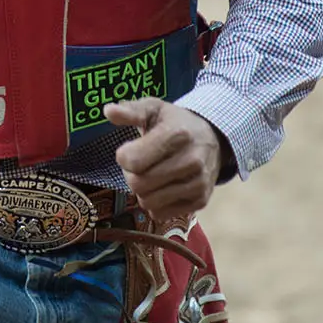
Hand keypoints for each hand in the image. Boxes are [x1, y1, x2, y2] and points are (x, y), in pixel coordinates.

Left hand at [103, 97, 226, 220]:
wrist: (213, 139)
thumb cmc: (175, 123)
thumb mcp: (154, 109)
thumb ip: (131, 110)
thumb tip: (109, 111)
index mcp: (177, 135)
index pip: (133, 161)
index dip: (124, 156)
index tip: (131, 149)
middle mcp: (192, 161)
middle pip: (138, 184)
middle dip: (131, 175)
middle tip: (140, 164)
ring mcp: (198, 184)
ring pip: (148, 202)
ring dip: (143, 191)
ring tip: (152, 174)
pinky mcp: (200, 201)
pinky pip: (160, 214)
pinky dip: (156, 204)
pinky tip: (163, 186)